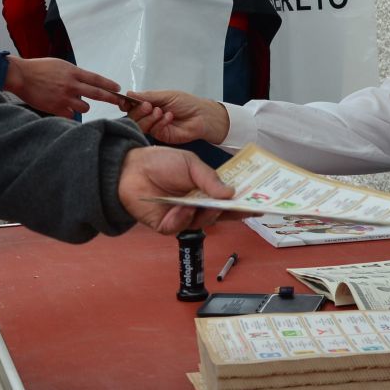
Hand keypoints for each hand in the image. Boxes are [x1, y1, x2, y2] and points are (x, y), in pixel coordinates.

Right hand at [4, 57, 120, 117]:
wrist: (21, 76)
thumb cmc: (39, 68)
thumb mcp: (60, 65)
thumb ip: (73, 74)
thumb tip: (85, 82)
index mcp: (72, 72)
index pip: (96, 79)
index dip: (109, 84)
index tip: (118, 88)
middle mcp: (71, 85)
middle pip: (97, 93)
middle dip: (111, 98)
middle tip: (119, 101)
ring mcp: (64, 98)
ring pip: (85, 107)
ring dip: (83, 106)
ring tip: (74, 101)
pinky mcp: (56, 108)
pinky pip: (70, 114)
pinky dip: (68, 112)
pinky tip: (61, 107)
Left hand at [116, 146, 234, 233]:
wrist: (130, 167)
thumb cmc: (161, 162)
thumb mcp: (190, 164)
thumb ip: (210, 178)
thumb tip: (231, 193)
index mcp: (205, 191)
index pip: (228, 201)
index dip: (243, 205)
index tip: (260, 206)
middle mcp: (196, 206)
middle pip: (218, 216)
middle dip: (227, 212)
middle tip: (234, 206)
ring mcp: (181, 217)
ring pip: (201, 224)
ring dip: (203, 214)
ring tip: (201, 203)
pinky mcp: (164, 225)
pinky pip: (178, 227)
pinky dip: (181, 218)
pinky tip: (180, 208)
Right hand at [123, 90, 229, 144]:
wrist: (202, 116)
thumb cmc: (187, 103)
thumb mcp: (166, 95)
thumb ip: (148, 96)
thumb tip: (129, 93)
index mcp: (149, 104)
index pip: (132, 105)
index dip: (127, 103)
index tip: (126, 101)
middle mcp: (149, 116)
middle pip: (133, 116)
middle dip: (138, 110)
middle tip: (148, 106)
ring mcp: (154, 127)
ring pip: (141, 125)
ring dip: (148, 117)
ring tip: (160, 111)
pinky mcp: (161, 136)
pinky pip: (153, 131)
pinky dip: (159, 123)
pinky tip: (169, 117)